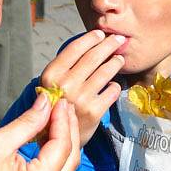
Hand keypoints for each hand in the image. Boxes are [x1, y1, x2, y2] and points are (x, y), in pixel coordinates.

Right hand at [0, 94, 79, 170]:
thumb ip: (27, 123)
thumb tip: (46, 102)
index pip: (61, 146)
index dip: (62, 120)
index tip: (59, 99)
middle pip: (70, 158)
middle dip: (69, 129)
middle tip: (63, 104)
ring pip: (66, 168)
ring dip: (65, 141)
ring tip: (59, 116)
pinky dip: (57, 155)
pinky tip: (50, 136)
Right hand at [38, 30, 125, 146]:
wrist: (56, 136)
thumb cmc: (56, 103)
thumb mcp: (52, 82)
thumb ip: (67, 65)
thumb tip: (92, 42)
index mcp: (51, 74)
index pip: (75, 48)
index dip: (90, 38)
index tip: (100, 34)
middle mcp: (65, 85)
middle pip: (93, 57)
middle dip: (109, 45)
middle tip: (119, 39)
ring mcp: (80, 99)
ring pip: (105, 72)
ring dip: (116, 62)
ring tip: (120, 59)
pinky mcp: (94, 111)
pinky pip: (112, 90)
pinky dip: (115, 85)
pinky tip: (114, 83)